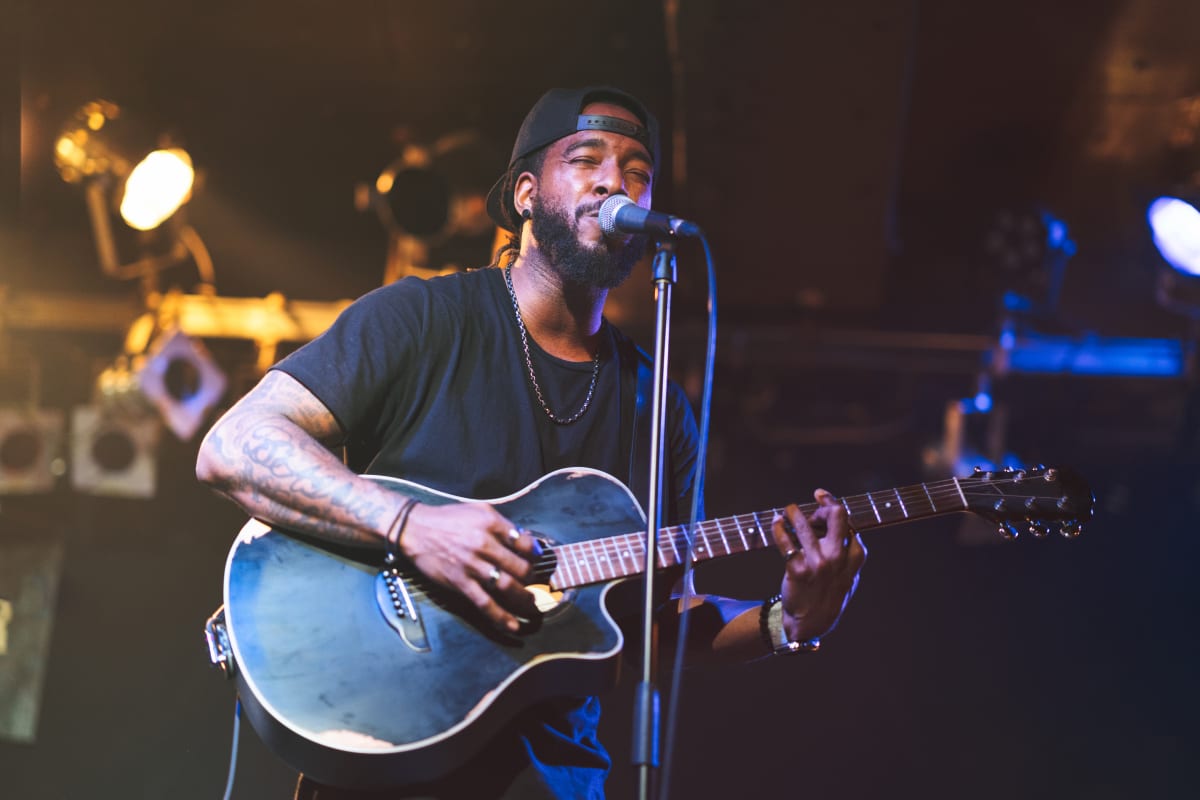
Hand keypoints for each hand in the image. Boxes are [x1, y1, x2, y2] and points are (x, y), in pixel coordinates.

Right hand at [398, 502, 542, 631]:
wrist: (414, 529)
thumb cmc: (447, 519)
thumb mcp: (477, 510)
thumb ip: (502, 524)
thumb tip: (524, 539)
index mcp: (491, 523)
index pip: (525, 543)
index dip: (536, 554)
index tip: (537, 560)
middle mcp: (483, 544)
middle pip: (520, 567)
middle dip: (533, 579)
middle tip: (537, 584)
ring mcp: (472, 566)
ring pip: (507, 587)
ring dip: (525, 599)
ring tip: (533, 605)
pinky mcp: (460, 583)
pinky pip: (485, 603)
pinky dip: (501, 616)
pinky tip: (513, 625)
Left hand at [770, 488, 866, 642]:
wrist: (810, 624)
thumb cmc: (827, 596)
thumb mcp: (848, 576)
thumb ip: (846, 552)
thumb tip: (830, 521)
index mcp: (854, 559)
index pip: (848, 522)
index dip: (834, 511)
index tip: (824, 506)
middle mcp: (838, 559)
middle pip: (836, 515)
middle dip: (825, 502)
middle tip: (815, 499)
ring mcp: (817, 564)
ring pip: (805, 524)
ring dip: (794, 512)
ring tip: (788, 510)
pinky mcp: (796, 570)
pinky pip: (785, 541)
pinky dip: (778, 528)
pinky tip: (775, 522)